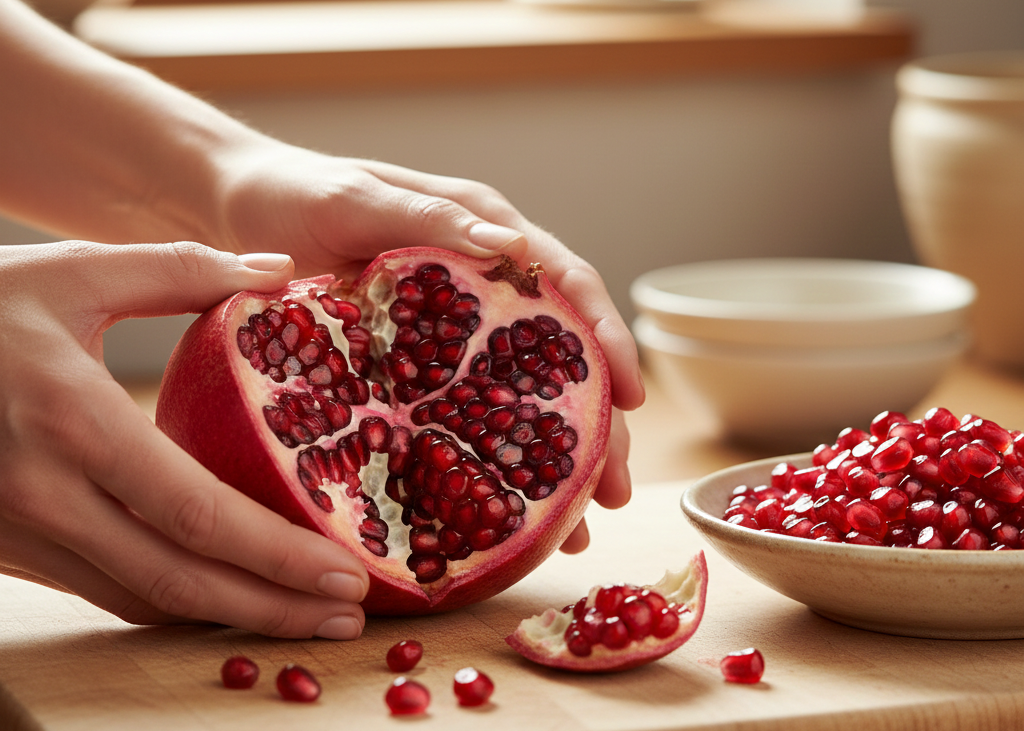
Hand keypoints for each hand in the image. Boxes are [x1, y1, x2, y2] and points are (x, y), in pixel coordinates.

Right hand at [0, 241, 369, 637]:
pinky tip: (225, 595)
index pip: (196, 512)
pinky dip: (172, 602)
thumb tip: (279, 271)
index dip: (277, 555)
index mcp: (71, 422)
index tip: (346, 573)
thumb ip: (180, 268)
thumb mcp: (71, 272)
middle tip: (349, 616)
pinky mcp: (8, 546)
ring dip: (228, 616)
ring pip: (141, 599)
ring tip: (305, 617)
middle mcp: (45, 494)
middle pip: (179, 580)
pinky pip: (105, 589)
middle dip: (273, 607)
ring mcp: (21, 531)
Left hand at [214, 145, 645, 550]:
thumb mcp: (358, 199)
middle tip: (612, 490)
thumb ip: (429, 219)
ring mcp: (450, 329)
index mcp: (484, 233)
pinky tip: (499, 510)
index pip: (567, 284)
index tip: (632, 396)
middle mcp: (483, 283)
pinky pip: (464, 413)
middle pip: (558, 357)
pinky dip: (486, 459)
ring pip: (518, 396)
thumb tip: (510, 249)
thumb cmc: (296, 193)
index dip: (605, 339)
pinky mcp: (417, 363)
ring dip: (551, 458)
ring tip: (573, 524)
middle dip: (594, 423)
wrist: (239, 212)